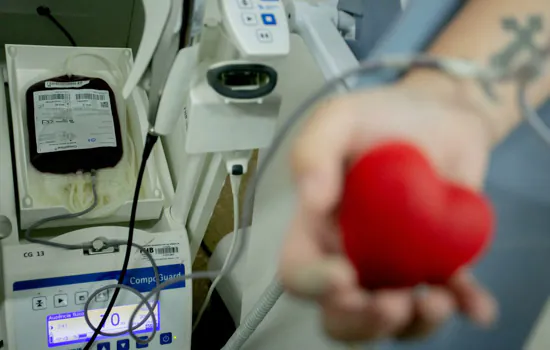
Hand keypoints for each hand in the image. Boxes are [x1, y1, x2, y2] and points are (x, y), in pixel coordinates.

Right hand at [278, 79, 498, 341]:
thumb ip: (312, 150)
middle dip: (364, 322)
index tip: (343, 275)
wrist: (439, 114)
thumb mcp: (338, 119)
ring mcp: (395, 263)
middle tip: (391, 303)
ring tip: (438, 299)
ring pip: (394, 317)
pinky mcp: (438, 262)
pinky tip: (476, 304)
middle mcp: (352, 254)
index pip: (299, 271)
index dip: (314, 284)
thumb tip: (311, 200)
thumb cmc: (381, 116)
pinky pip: (450, 295)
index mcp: (318, 228)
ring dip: (416, 323)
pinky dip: (465, 305)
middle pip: (342, 313)